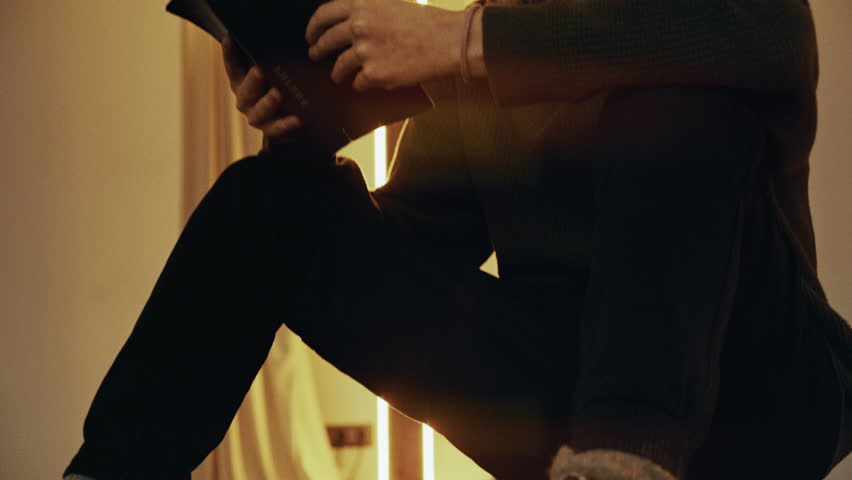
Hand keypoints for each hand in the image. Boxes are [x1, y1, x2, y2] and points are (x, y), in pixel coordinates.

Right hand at [222, 36, 301, 138]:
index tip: (229, 39)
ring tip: (277, 94)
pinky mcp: (272, 129)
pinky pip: (277, 129)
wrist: (287, 114)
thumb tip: (267, 34)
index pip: (232, 67)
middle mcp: (245, 100)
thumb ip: (266, 57)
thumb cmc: (276, 84)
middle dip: (251, 82)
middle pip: (245, 93)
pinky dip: (286, 125)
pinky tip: (297, 119)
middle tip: (259, 71)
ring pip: (258, 113)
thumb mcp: (270, 70)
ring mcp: (257, 116)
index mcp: (241, 82)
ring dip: (267, 103)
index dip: (229, 54)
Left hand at [305, 0, 470, 91]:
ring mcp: (364, 51)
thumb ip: (369, 10)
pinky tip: (365, 84)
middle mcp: (358, 26)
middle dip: (318, 49)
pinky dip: (361, 85)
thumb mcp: (392, 3)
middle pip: (327, 41)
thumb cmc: (425, 22)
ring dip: (337, 73)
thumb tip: (351, 21)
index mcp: (361, 5)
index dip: (314, 26)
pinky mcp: (373, 74)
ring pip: (340, 66)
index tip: (311, 34)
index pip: (325, 14)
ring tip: (338, 76)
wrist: (446, 42)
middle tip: (315, 54)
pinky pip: (359, 83)